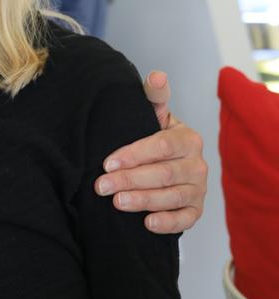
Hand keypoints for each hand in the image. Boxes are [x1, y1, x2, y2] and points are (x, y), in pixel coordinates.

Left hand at [94, 70, 206, 234]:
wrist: (163, 162)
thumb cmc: (151, 135)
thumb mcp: (151, 114)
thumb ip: (153, 96)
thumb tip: (157, 74)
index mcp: (187, 138)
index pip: (162, 146)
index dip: (134, 154)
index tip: (107, 162)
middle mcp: (197, 164)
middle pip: (164, 174)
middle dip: (130, 180)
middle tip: (101, 186)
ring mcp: (198, 189)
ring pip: (172, 197)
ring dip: (143, 201)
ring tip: (116, 202)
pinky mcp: (195, 210)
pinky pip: (186, 219)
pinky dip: (168, 223)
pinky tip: (147, 224)